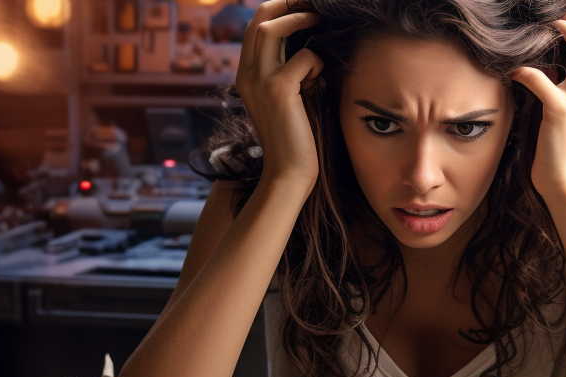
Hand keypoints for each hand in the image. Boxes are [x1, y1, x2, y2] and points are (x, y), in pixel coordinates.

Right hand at [236, 0, 323, 185]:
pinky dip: (317, 62)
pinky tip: (319, 80)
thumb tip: (308, 51)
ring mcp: (259, 81)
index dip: (275, 10)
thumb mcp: (286, 101)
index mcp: (246, 76)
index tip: (300, 6)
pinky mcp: (278, 90)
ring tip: (318, 20)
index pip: (253, 28)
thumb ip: (288, 75)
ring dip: (298, 19)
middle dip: (286, 3)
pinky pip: (303, 57)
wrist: (288, 172)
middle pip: (258, 19)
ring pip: (270, 29)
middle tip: (311, 3)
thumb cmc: (294, 138)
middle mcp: (246, 74)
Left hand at [509, 9, 565, 198]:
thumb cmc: (558, 142)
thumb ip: (564, 79)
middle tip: (543, 16)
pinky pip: (540, 78)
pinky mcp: (561, 111)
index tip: (555, 13)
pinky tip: (512, 73)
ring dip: (558, 28)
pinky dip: (523, 70)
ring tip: (534, 32)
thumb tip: (547, 53)